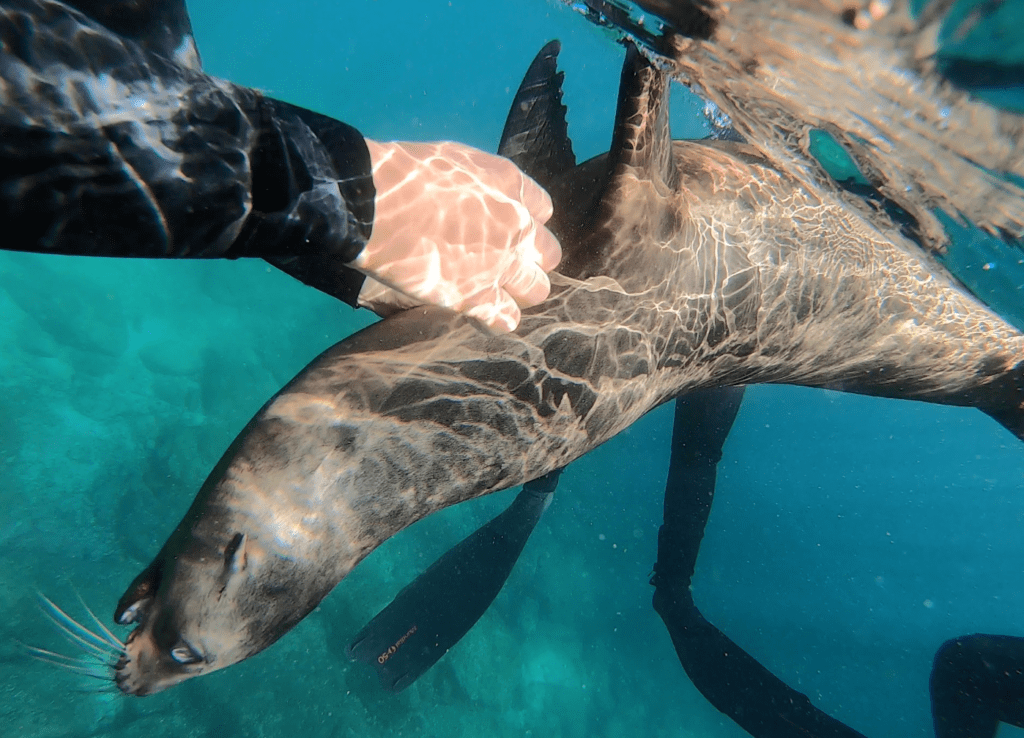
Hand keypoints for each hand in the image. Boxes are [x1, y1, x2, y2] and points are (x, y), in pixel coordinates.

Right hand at [353, 140, 561, 331]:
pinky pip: (507, 320)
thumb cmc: (401, 174)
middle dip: (530, 261)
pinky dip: (496, 320)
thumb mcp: (453, 162)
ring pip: (538, 290)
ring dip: (519, 293)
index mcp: (510, 184)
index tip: (503, 228)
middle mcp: (516, 225)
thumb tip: (471, 202)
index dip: (524, 221)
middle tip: (500, 264)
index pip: (542, 209)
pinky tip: (477, 315)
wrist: (373, 204)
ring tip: (491, 293)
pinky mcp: (478, 298)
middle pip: (549, 254)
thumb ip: (476, 186)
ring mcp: (501, 265)